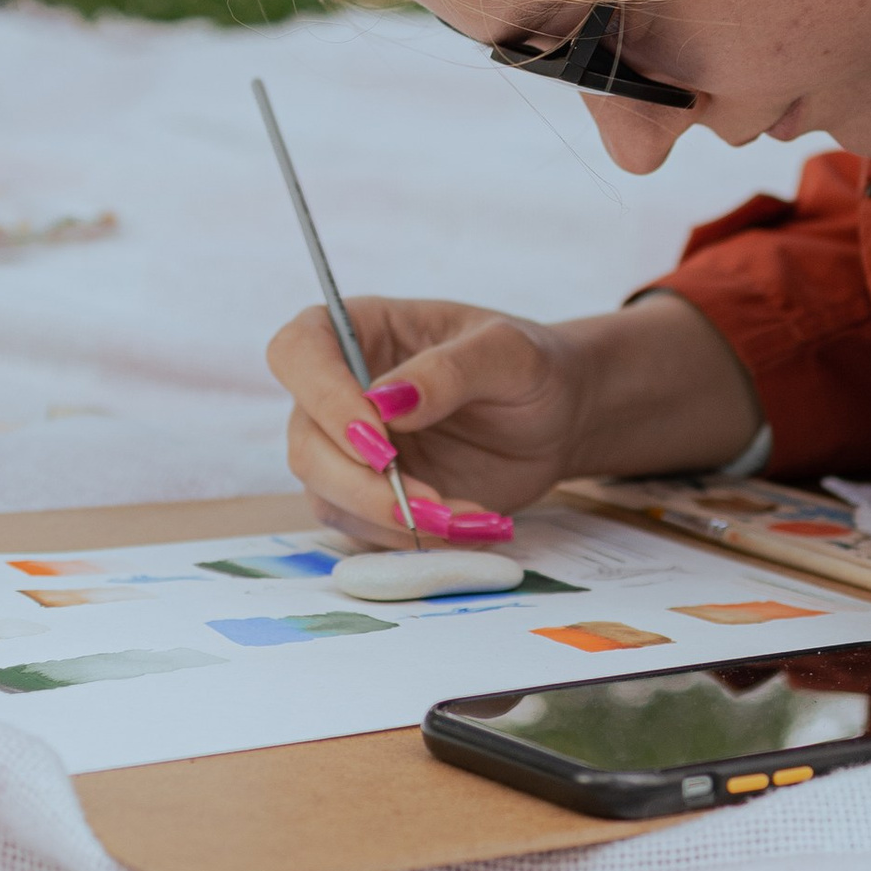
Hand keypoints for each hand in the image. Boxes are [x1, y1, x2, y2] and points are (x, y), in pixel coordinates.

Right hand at [266, 291, 762, 536]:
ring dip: (402, 520)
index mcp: (357, 329)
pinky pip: (373, 534)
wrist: (572, 412)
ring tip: (481, 517)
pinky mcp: (381, 502)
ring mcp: (352, 451)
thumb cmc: (539, 362)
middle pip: (303, 438)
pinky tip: (483, 527)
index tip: (377, 435)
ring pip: (331, 497)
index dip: (322, 394)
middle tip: (437, 504)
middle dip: (364, 482)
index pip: (297, 351)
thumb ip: (451, 369)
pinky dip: (421, 541)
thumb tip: (391, 401)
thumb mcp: (511, 351)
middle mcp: (341, 389)